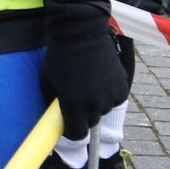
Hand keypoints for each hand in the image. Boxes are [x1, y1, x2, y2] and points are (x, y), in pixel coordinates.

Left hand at [41, 12, 129, 133]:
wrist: (81, 33)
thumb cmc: (59, 57)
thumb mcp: (47, 82)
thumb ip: (52, 103)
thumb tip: (54, 118)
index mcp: (73, 106)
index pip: (76, 135)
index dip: (71, 130)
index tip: (67, 121)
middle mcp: (94, 105)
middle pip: (90, 123)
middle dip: (82, 115)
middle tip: (77, 97)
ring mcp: (110, 96)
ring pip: (103, 110)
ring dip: (96, 104)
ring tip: (89, 84)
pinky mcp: (122, 87)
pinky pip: (115, 100)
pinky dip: (109, 94)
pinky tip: (101, 79)